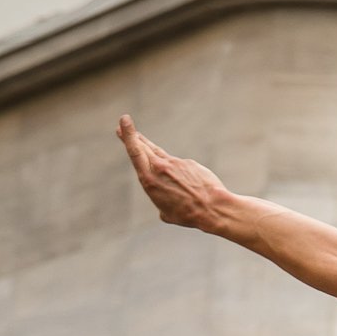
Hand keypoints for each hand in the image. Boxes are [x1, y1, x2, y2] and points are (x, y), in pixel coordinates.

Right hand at [117, 117, 233, 231]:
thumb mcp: (165, 212)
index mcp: (149, 180)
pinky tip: (187, 183)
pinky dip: (180, 172)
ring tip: (142, 142)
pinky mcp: (190, 163)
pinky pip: (180, 166)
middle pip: (144, 147)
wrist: (212, 208)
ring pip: (160, 154)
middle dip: (133, 136)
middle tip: (125, 124)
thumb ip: (161, 199)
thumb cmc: (188, 215)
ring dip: (151, 149)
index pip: (135, 152)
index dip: (128, 136)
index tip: (124, 120)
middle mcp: (160, 168)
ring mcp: (176, 164)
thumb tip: (167, 198)